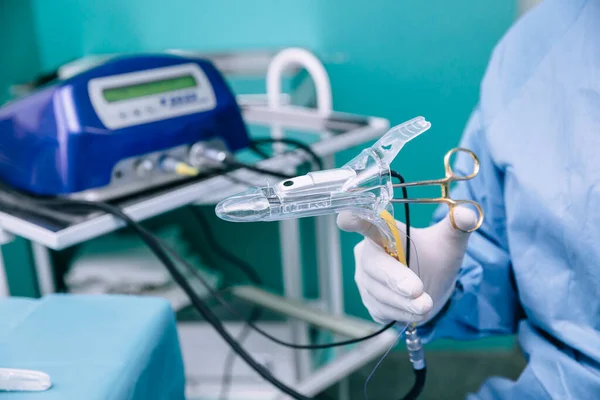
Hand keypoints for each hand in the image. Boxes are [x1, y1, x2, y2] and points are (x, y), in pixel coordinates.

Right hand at [337, 207, 476, 323]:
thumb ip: (459, 225)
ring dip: (404, 302)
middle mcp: (368, 252)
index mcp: (384, 230)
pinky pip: (381, 309)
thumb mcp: (450, 242)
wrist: (434, 288)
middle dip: (396, 279)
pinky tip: (415, 310)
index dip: (353, 219)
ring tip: (426, 304)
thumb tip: (468, 213)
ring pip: (378, 292)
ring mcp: (365, 278)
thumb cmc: (436, 257)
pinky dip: (401, 313)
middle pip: (373, 265)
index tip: (346, 218)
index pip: (365, 222)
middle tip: (417, 290)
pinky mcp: (369, 300)